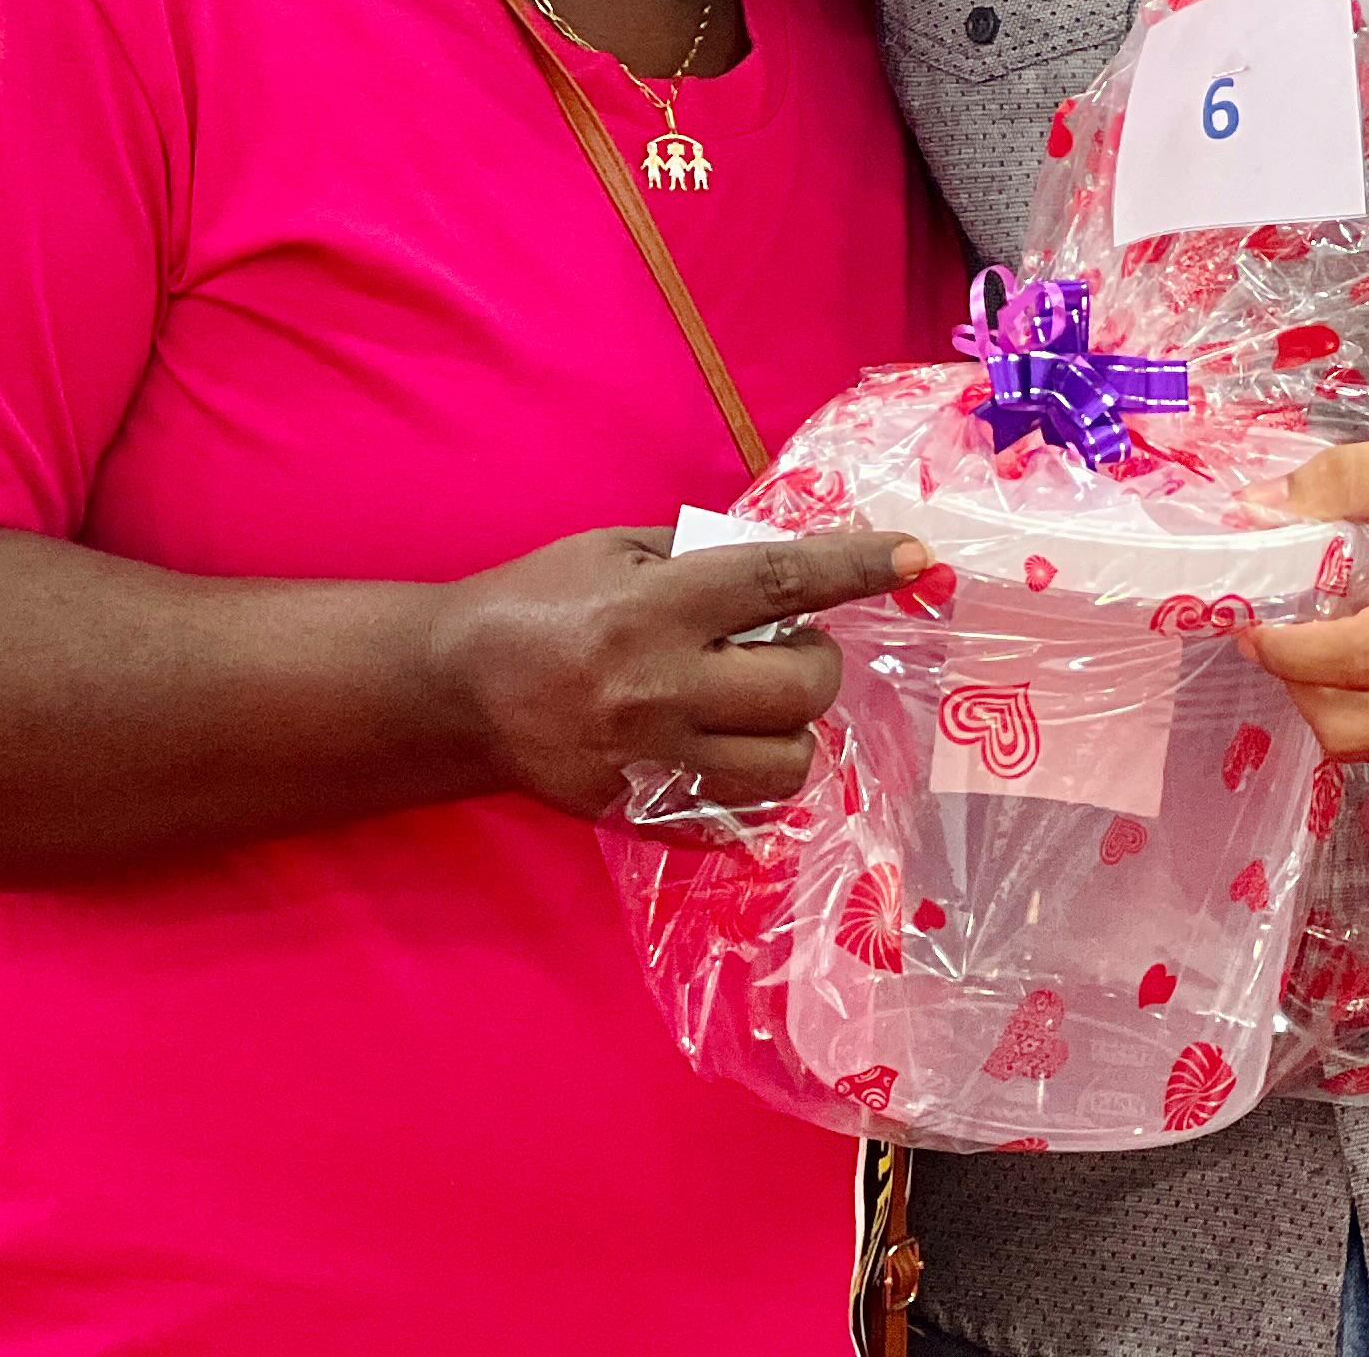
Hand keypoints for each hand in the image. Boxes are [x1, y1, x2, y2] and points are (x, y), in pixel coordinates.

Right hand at [437, 525, 931, 817]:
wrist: (453, 690)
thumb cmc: (538, 601)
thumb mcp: (615, 548)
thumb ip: (704, 556)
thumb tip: (792, 569)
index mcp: (656, 608)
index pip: (782, 583)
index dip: (857, 568)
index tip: (915, 558)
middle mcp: (661, 689)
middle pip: (800, 690)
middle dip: (815, 662)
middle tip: (788, 647)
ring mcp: (652, 763)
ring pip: (786, 766)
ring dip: (792, 730)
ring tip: (758, 707)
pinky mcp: (640, 815)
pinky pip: (738, 820)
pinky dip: (751, 787)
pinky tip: (729, 752)